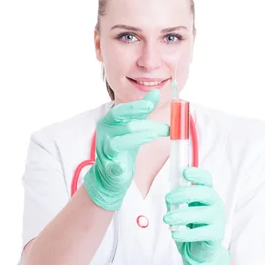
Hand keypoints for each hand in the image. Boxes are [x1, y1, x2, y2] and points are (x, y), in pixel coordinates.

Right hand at [83, 89, 168, 209]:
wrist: (110, 173)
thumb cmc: (123, 146)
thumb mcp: (133, 125)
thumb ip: (142, 111)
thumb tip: (155, 92)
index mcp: (110, 121)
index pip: (122, 110)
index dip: (136, 106)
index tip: (151, 103)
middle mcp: (105, 133)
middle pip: (124, 125)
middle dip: (142, 123)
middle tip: (160, 122)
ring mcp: (105, 150)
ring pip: (118, 143)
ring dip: (137, 139)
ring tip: (153, 135)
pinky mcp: (108, 167)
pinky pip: (112, 166)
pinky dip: (117, 166)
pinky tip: (122, 166)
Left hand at [163, 167, 230, 264]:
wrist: (198, 249)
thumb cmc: (190, 225)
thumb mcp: (181, 209)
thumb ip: (176, 201)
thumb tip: (169, 195)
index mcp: (207, 193)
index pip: (206, 179)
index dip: (197, 174)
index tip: (185, 172)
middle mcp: (215, 204)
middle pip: (206, 193)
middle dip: (185, 193)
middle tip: (168, 198)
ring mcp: (218, 219)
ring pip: (203, 213)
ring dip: (182, 215)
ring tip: (167, 219)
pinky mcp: (216, 235)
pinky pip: (202, 233)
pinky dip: (186, 234)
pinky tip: (175, 234)